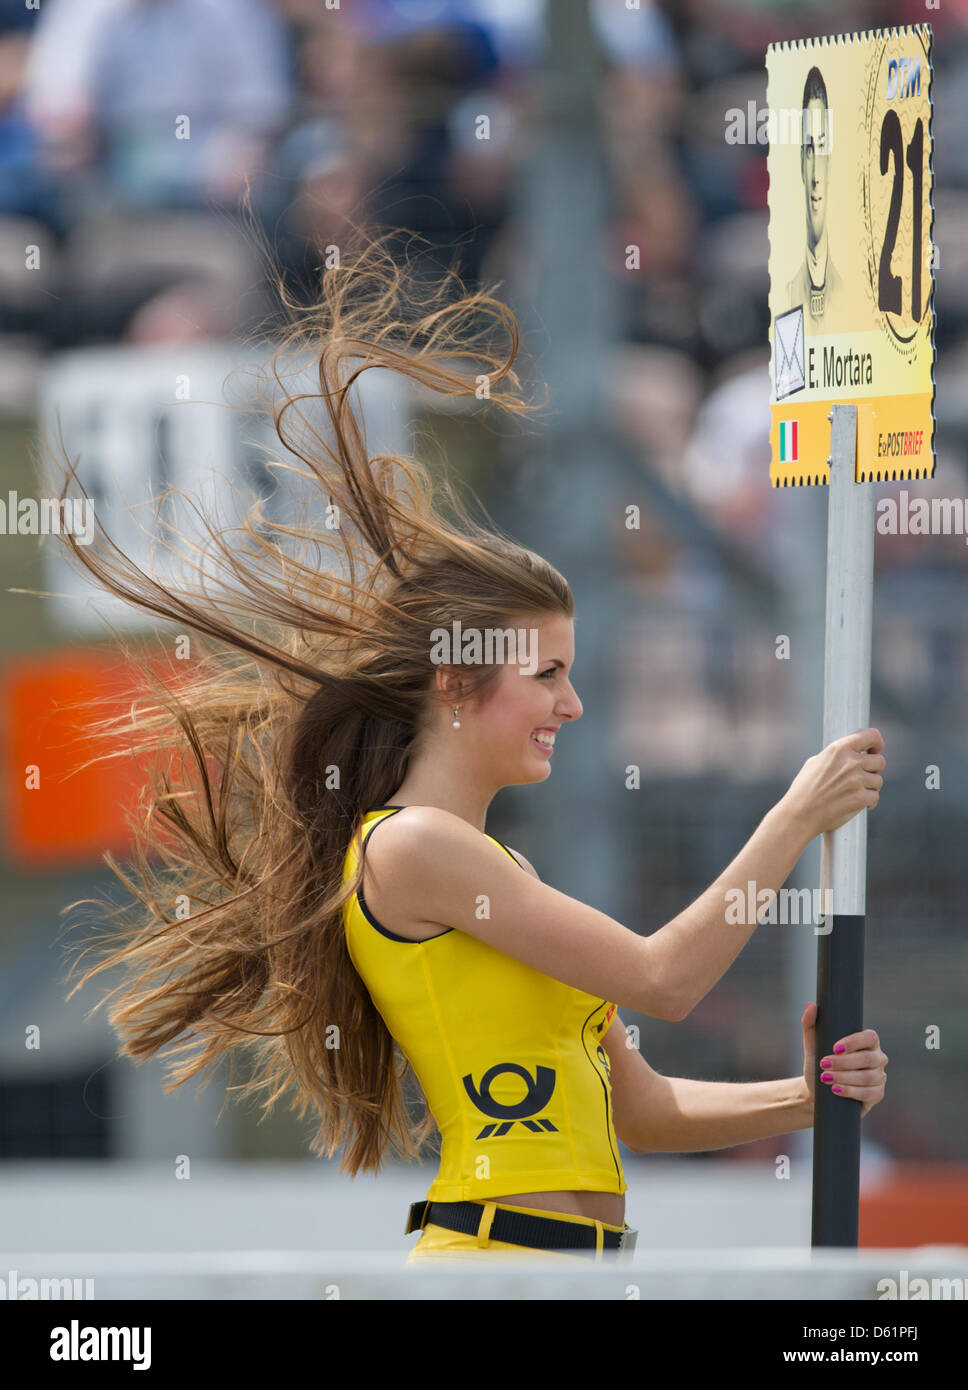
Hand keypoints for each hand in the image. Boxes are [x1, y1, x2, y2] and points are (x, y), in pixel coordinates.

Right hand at [782, 728, 885, 840]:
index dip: (876, 743)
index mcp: (839, 749)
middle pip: (880, 761)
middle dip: (873, 769)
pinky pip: (875, 796)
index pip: (871, 736)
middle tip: (862, 777)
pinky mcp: (861, 798)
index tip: (874, 750)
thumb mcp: (815, 763)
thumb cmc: (804, 789)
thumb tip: (852, 753)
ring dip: (870, 787)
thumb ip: (836, 756)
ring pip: (878, 780)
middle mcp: (850, 763)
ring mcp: (857, 781)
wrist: (800, 814)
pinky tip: (856, 803)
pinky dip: (868, 802)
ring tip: (854, 792)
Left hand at [800, 1002, 887, 1117]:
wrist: (817, 1090)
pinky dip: (851, 1091)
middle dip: (844, 1062)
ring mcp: (880, 1077)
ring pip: (868, 1077)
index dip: (855, 1042)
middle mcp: (878, 1058)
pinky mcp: (877, 1094)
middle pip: (868, 1058)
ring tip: (825, 1078)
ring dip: (845, 1078)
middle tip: (824, 1064)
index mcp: (867, 1042)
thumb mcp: (812, 1044)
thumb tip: (811, 1006)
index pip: (870, 1037)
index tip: (834, 1048)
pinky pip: (870, 1093)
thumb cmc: (819, 1063)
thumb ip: (810, 1024)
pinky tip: (837, 1089)